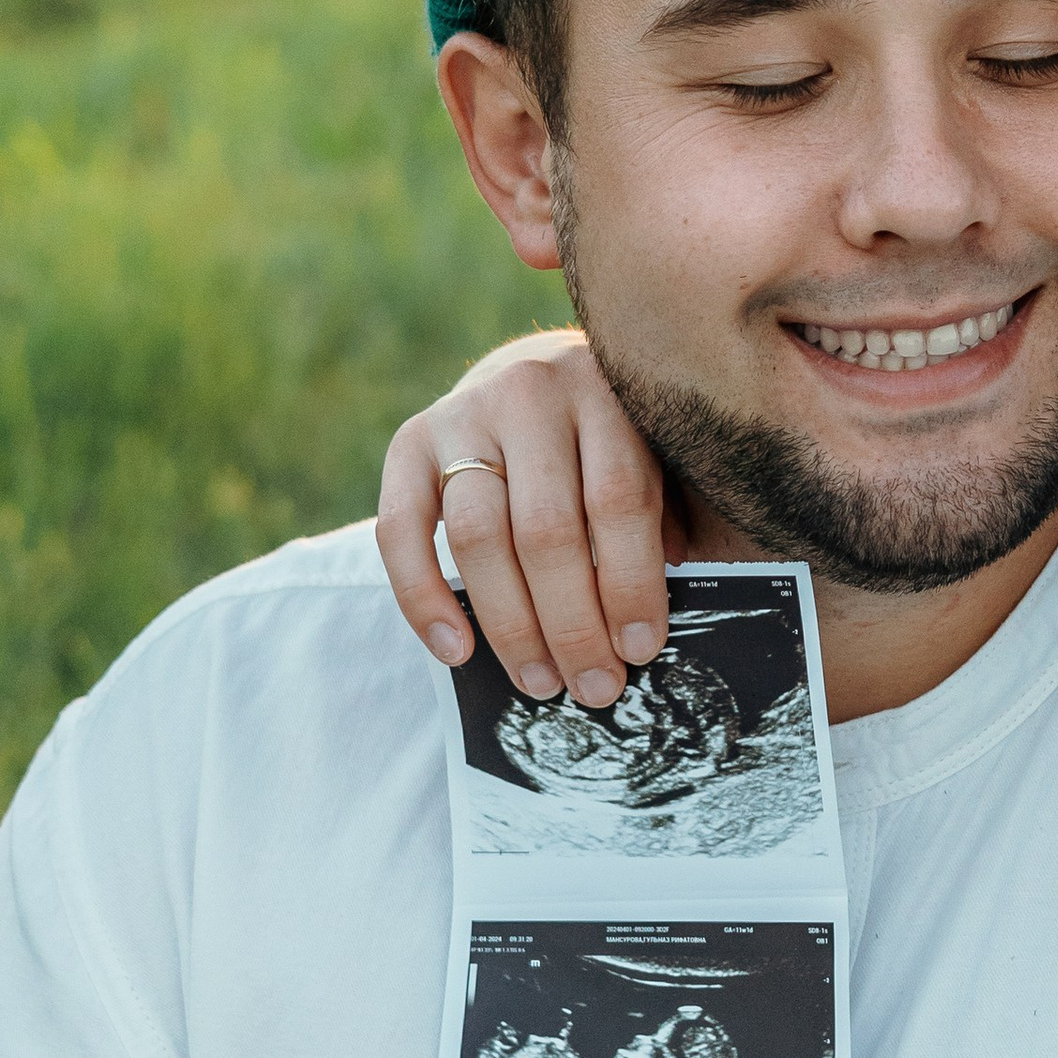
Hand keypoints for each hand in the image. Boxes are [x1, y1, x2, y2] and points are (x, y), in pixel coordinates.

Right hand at [373, 329, 678, 707]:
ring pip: (478, 536)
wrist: (537, 369)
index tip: (641, 650)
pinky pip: (399, 530)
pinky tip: (457, 651)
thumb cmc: (611, 437)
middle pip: (546, 528)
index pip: (617, 499)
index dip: (630, 583)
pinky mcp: (410, 441)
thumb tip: (640, 635)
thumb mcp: (655, 457)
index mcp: (604, 393)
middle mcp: (530, 393)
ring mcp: (463, 415)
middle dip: (572, 624)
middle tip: (594, 688)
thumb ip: (658, 524)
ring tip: (540, 681)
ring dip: (510, 625)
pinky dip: (423, 599)